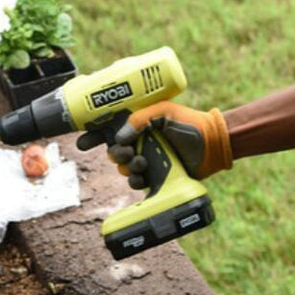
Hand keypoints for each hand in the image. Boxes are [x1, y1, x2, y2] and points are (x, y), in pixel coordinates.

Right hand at [75, 101, 232, 188]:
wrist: (212, 145)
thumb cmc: (190, 123)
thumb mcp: (164, 112)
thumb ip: (141, 119)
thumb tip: (120, 137)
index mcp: (138, 124)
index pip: (109, 129)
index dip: (93, 136)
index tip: (82, 142)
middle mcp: (140, 142)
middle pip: (113, 152)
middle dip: (114, 154)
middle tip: (125, 153)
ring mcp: (147, 160)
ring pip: (123, 168)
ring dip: (127, 167)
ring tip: (142, 163)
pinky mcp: (154, 177)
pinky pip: (135, 182)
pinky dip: (135, 180)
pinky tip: (143, 176)